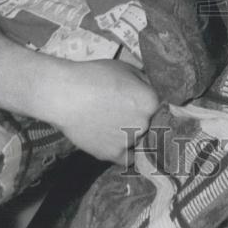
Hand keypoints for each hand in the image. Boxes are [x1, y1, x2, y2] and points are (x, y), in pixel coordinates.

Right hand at [43, 58, 158, 164]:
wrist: (65, 94)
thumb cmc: (94, 76)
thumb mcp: (126, 68)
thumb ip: (145, 81)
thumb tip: (154, 89)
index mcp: (151, 101)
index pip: (162, 107)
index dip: (153, 106)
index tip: (146, 106)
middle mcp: (145, 123)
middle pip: (152, 125)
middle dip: (143, 120)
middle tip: (127, 114)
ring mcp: (129, 141)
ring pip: (140, 141)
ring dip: (134, 136)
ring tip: (116, 126)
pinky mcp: (112, 155)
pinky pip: (128, 158)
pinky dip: (126, 152)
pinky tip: (121, 145)